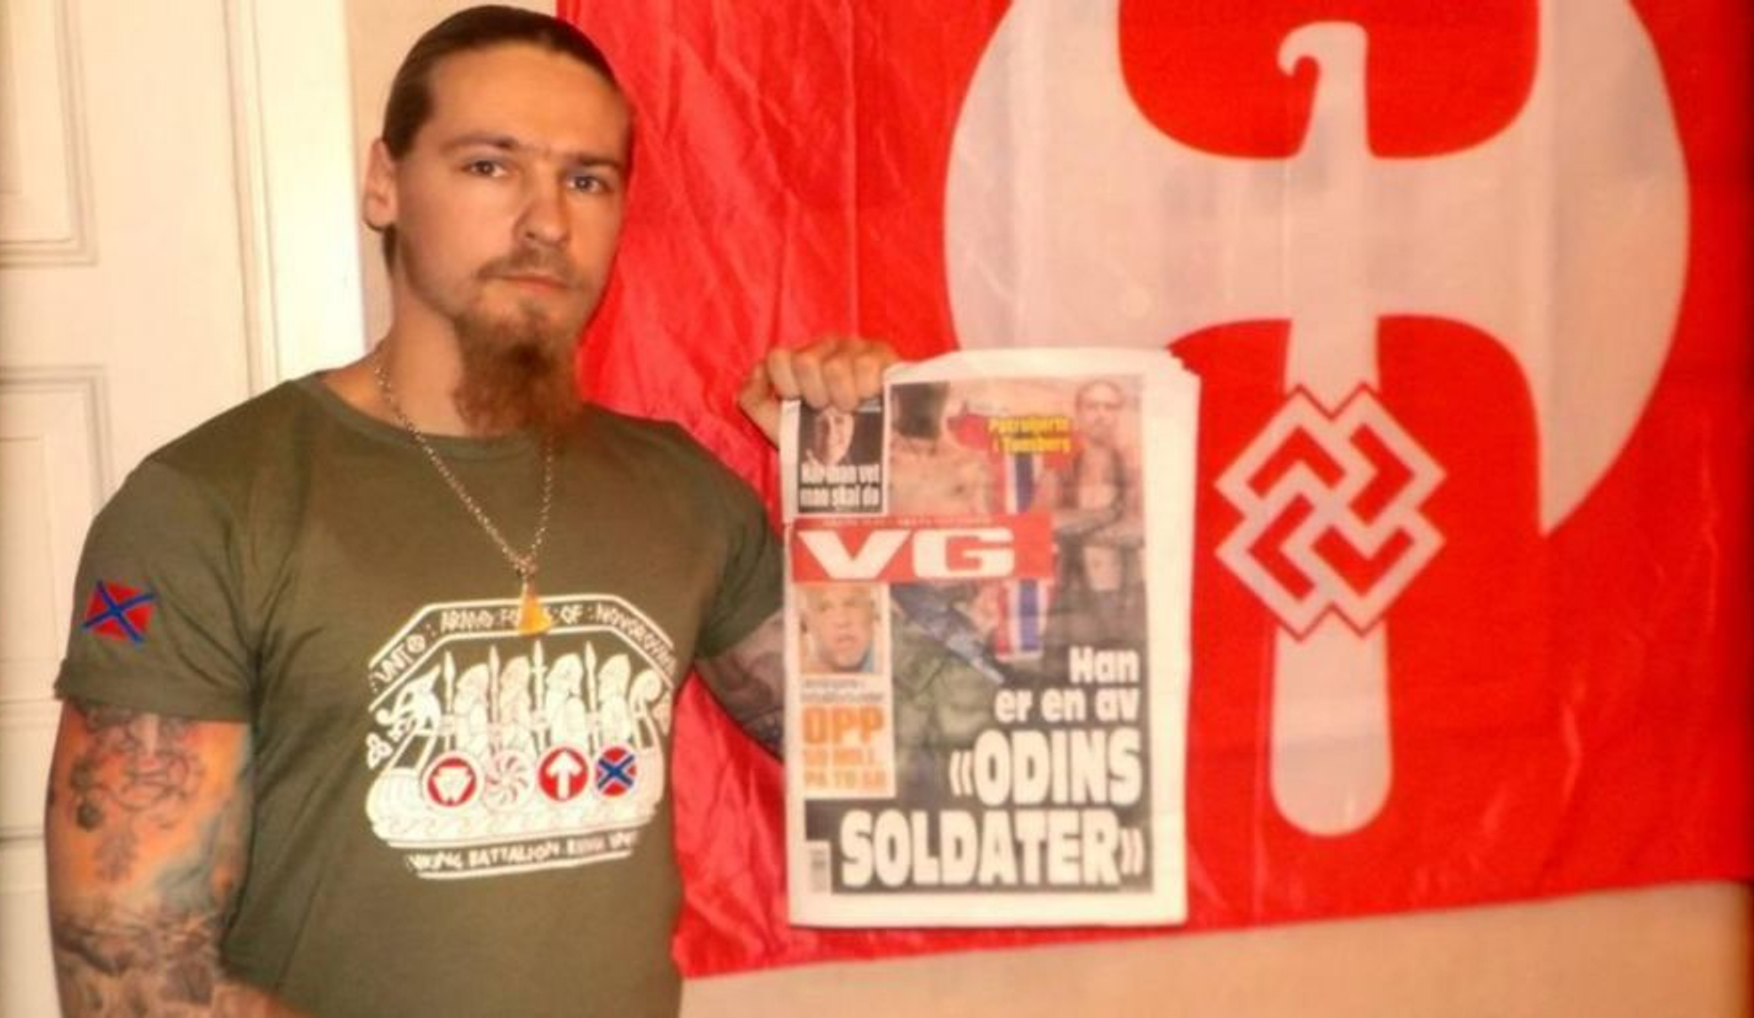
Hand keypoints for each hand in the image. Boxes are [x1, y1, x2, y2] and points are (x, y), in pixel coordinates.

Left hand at [738, 336, 898, 445]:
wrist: (876, 455)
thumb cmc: (828, 438)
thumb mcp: (782, 425)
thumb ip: (755, 400)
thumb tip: (755, 372)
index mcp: (799, 359)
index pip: (778, 358)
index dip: (787, 387)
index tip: (800, 404)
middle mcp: (826, 347)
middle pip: (805, 362)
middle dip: (816, 396)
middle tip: (829, 409)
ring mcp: (855, 347)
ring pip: (836, 367)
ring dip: (843, 398)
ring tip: (851, 408)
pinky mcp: (883, 353)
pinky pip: (866, 366)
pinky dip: (866, 390)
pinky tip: (871, 399)